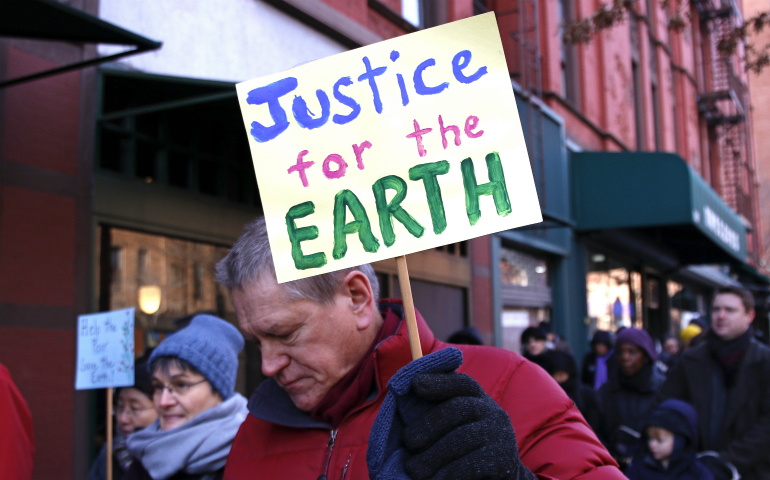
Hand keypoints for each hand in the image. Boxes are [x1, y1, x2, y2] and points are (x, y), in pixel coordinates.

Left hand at [401, 372, 533, 479]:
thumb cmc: (464, 451)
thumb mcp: (454, 427)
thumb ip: (435, 414)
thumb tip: (400, 402)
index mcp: (478, 399)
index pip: (461, 383)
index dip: (439, 381)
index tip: (416, 384)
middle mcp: (492, 412)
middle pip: (457, 408)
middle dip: (428, 424)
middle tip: (408, 441)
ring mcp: (500, 435)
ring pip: (461, 438)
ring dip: (432, 456)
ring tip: (414, 471)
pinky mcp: (502, 460)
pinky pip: (470, 465)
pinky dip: (447, 474)